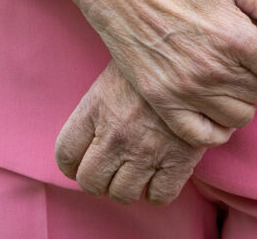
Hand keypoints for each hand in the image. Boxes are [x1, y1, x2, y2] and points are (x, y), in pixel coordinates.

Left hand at [55, 62, 205, 205]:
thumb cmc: (146, 67)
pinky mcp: (178, 161)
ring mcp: (146, 151)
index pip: (65, 155)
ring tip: (133, 173)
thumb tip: (85, 144)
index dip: (70, 165)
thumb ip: (94, 113)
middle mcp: (115, 136)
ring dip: (126, 188)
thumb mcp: (109, 80)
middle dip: (97, 181)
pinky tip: (158, 176)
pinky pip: (159, 197)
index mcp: (95, 110)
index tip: (78, 165)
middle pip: (90, 182)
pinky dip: (157, 192)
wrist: (190, 60)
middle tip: (108, 171)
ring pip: (122, 195)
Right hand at [65, 0, 256, 146]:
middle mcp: (213, 69)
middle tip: (248, 55)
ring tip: (230, 74)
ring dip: (244, 97)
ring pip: (242, 116)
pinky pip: (205, 135)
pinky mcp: (163, 101)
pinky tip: (214, 103)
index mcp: (234, 36)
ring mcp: (187, 90)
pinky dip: (217, 127)